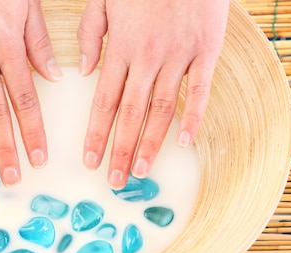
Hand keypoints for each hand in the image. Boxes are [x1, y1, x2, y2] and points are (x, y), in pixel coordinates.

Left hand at [78, 0, 228, 188]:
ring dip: (151, 143)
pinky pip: (200, 91)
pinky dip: (193, 117)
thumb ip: (91, 34)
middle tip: (115, 180)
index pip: (104, 101)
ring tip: (142, 170)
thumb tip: (84, 71)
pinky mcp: (207, 52)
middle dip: (121, 150)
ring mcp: (179, 56)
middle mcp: (148, 58)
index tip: (89, 159)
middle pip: (131, 113)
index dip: (96, 133)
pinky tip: (183, 142)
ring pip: (162, 109)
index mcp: (122, 48)